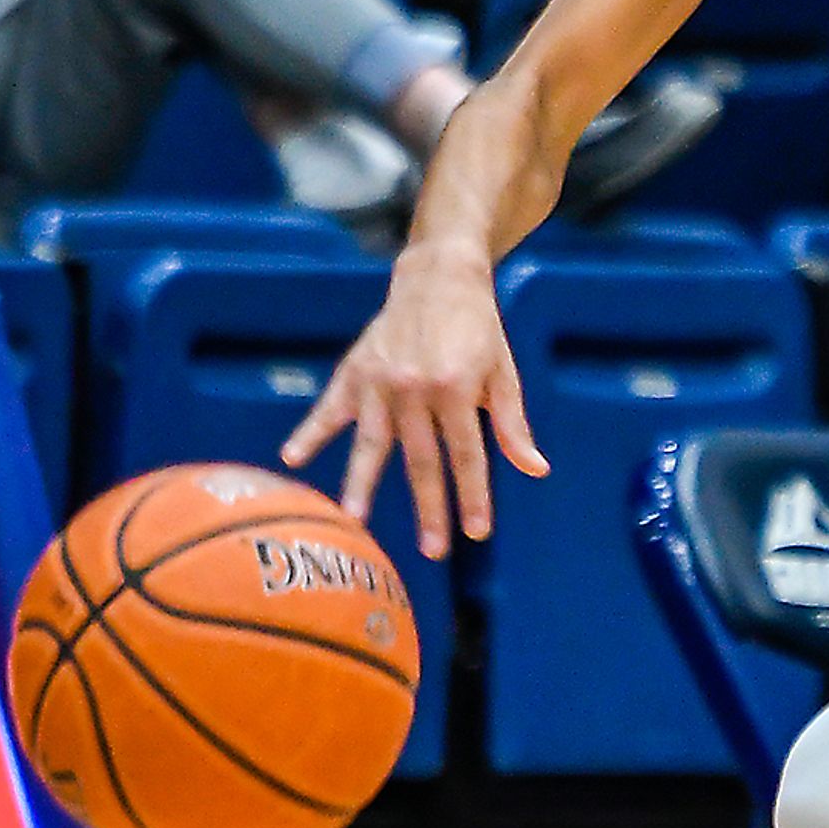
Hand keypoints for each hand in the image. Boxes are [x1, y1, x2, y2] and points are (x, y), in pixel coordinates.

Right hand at [278, 240, 548, 556]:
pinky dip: (310, 431)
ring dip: (363, 484)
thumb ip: (513, 425)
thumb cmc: (479, 329)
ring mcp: (380, 381)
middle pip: (421, 459)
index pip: (466, 455)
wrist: (439, 277)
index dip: (473, 495)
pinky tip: (292, 457)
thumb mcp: (504, 374)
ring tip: (355, 520)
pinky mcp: (355, 371)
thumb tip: (536, 470)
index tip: (476, 532)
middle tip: (432, 550)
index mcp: (457, 388)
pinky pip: (329, 407)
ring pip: (372, 443)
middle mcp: (415, 388)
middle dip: (429, 508)